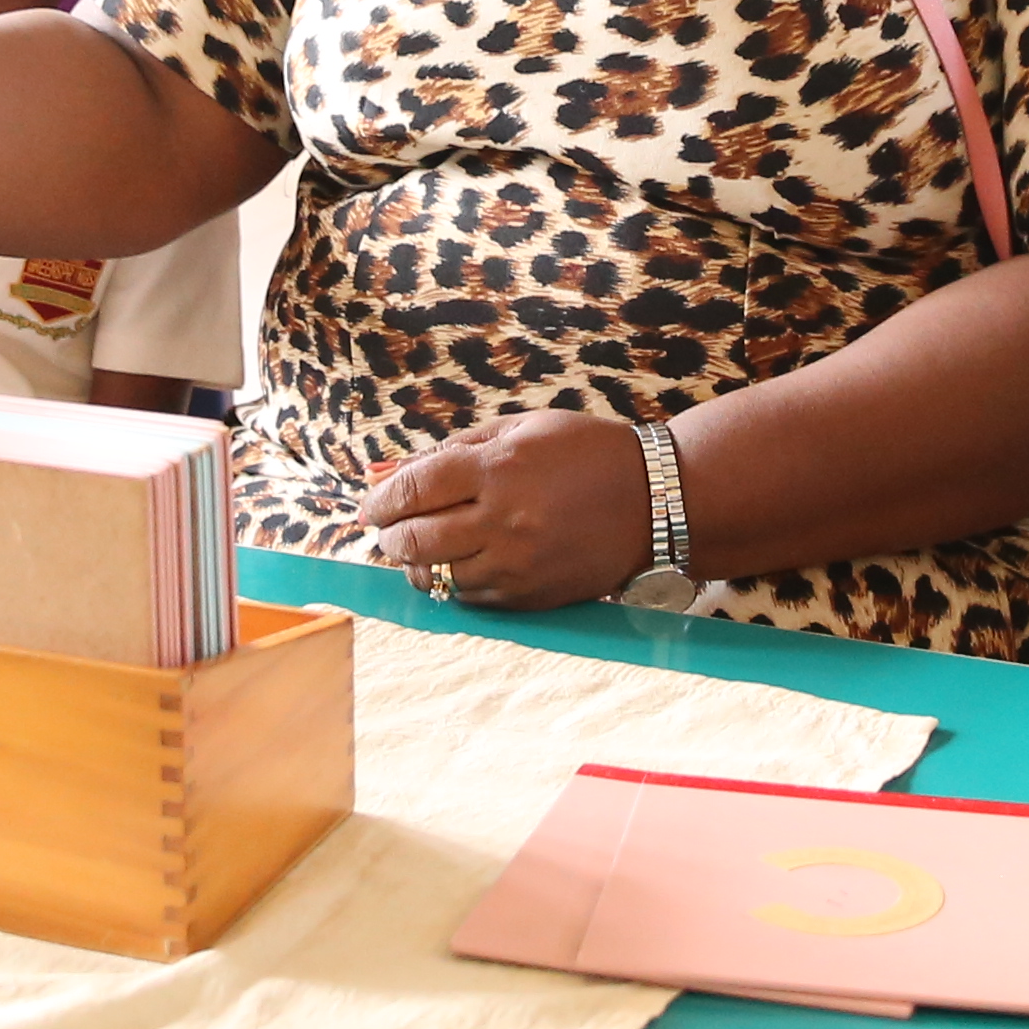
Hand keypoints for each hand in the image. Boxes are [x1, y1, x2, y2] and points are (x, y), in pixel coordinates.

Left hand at [357, 412, 655, 608]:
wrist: (657, 500)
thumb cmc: (584, 453)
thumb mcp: (521, 429)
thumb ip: (452, 449)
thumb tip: (386, 471)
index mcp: (498, 468)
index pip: (414, 489)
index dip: (382, 499)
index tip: (371, 505)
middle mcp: (503, 519)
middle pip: (415, 538)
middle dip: (391, 535)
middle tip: (390, 529)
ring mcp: (517, 563)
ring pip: (437, 575)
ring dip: (418, 563)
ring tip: (424, 547)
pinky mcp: (531, 596)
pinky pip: (470, 598)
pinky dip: (453, 583)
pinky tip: (460, 564)